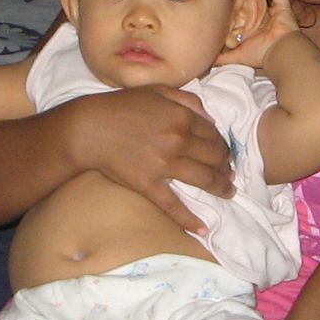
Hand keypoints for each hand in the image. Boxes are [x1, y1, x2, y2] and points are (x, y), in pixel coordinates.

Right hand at [63, 85, 231, 229]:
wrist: (89, 128)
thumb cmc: (121, 106)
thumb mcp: (157, 91)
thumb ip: (187, 100)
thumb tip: (211, 118)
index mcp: (182, 117)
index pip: (214, 134)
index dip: (223, 145)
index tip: (226, 153)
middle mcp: (178, 141)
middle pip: (214, 157)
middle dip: (227, 166)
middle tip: (230, 173)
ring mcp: (164, 165)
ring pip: (204, 178)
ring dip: (221, 187)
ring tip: (228, 191)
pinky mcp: (149, 185)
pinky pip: (173, 205)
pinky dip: (190, 219)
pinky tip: (203, 228)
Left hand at [219, 0, 299, 69]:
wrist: (278, 52)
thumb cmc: (259, 54)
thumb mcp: (237, 56)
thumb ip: (223, 58)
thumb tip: (208, 60)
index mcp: (255, 31)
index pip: (245, 19)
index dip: (238, 11)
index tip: (227, 3)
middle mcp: (265, 22)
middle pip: (256, 7)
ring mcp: (274, 14)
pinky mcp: (283, 8)